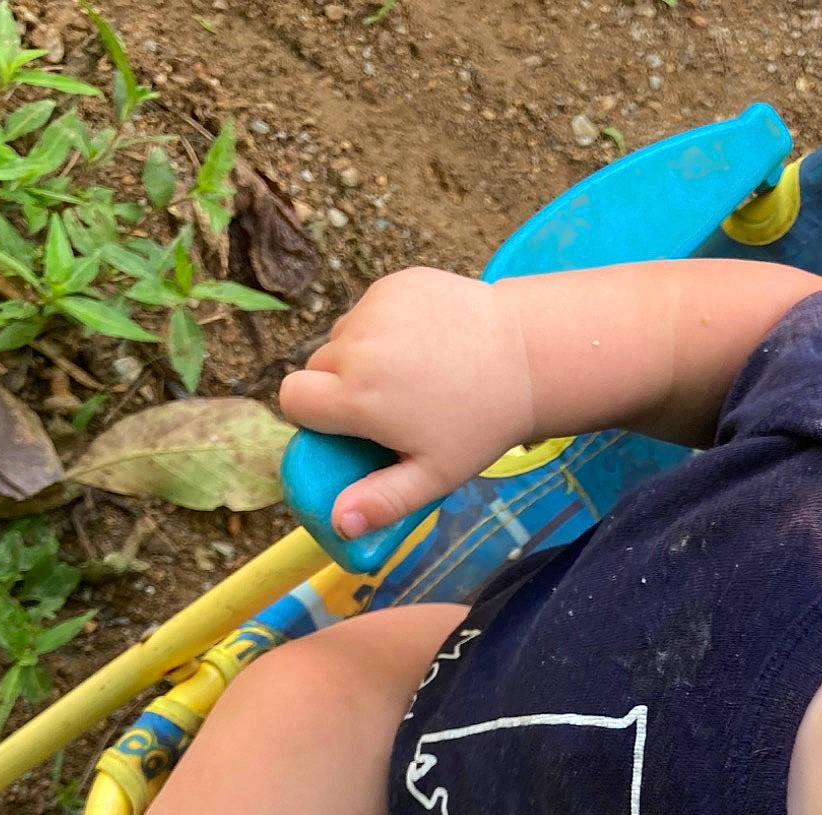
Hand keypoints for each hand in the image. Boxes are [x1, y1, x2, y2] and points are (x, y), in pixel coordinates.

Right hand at [278, 268, 536, 537]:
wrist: (528, 356)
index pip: (293, 398)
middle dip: (340, 386)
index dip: (313, 414)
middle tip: (389, 404)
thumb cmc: (482, 423)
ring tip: (412, 372)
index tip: (346, 425)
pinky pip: (369, 310)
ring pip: (342, 337)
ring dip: (361, 355)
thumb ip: (384, 500)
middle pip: (316, 367)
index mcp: (358, 396)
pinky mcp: (394, 284)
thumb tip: (341, 524)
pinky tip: (424, 343)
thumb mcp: (435, 473)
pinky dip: (385, 326)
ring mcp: (375, 309)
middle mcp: (357, 346)